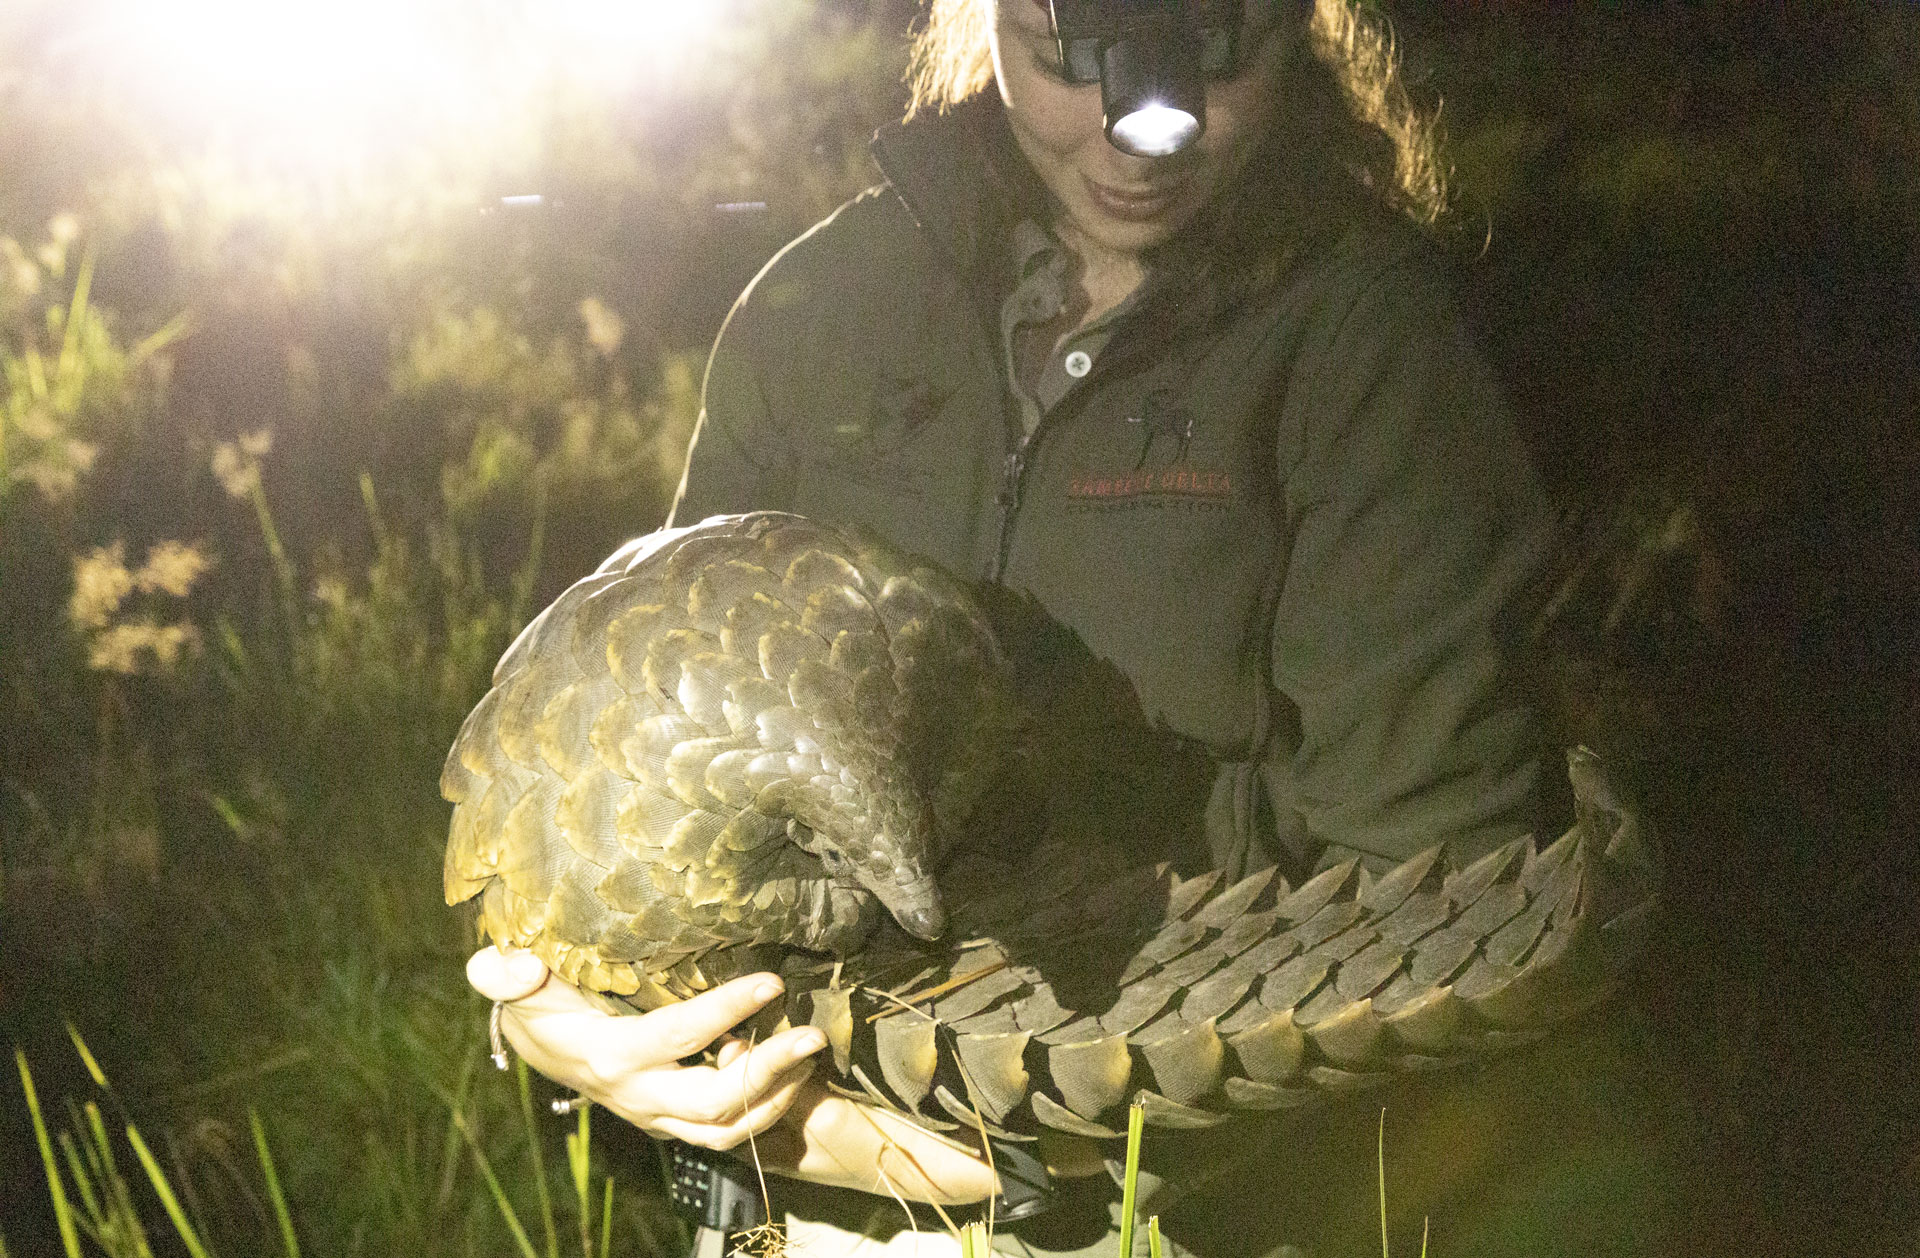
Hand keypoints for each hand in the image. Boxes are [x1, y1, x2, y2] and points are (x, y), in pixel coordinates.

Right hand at [467, 947, 997, 1204]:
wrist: (541, 1050)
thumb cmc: (540, 1004)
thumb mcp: (520, 984)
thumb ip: (510, 973)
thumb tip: (509, 964)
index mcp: (611, 1057)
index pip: (677, 1036)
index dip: (725, 1011)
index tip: (771, 981)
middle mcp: (640, 1096)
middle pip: (715, 1101)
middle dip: (769, 1071)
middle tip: (813, 1036)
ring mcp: (659, 1115)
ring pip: (727, 1128)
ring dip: (776, 1096)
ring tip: (810, 1053)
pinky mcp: (674, 1120)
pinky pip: (726, 1133)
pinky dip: (763, 1110)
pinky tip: (789, 1071)